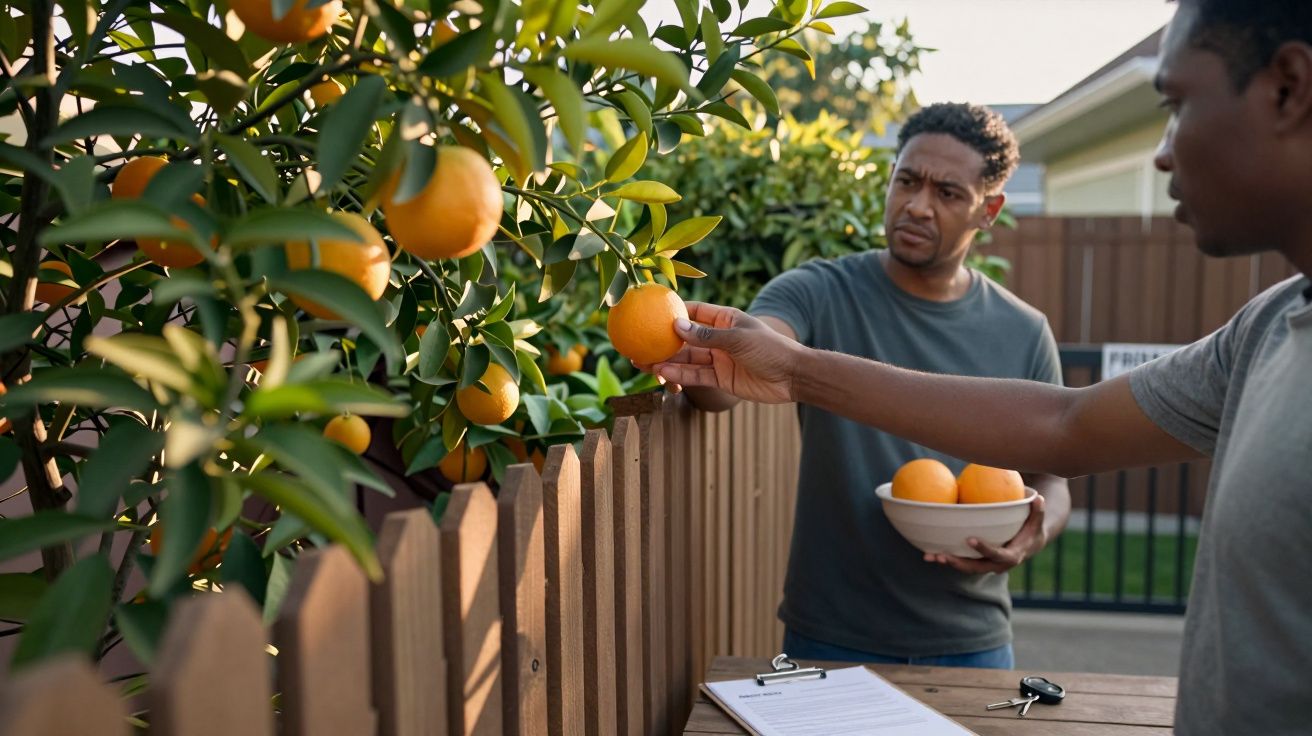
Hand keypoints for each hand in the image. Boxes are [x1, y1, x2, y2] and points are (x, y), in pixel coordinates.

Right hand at [642, 302, 802, 404]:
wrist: (793, 377)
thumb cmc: (771, 349)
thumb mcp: (738, 338)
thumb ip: (707, 335)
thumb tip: (676, 325)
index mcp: (725, 319)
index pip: (694, 312)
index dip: (673, 312)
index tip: (649, 312)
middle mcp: (719, 338)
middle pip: (685, 339)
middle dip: (661, 342)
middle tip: (638, 344)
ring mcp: (718, 359)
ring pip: (686, 359)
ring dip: (665, 361)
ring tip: (642, 362)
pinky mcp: (721, 379)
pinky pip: (696, 376)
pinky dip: (679, 375)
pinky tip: (662, 374)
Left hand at [925, 494, 1047, 573]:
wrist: (1030, 544)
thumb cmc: (1033, 528)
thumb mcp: (1037, 520)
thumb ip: (1038, 511)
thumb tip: (1038, 499)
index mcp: (1012, 556)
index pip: (998, 555)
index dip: (985, 549)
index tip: (970, 540)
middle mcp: (997, 565)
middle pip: (977, 567)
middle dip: (959, 563)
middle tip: (942, 555)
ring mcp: (986, 565)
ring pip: (966, 567)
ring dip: (948, 562)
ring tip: (930, 556)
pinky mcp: (978, 561)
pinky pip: (962, 562)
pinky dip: (947, 558)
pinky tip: (929, 552)